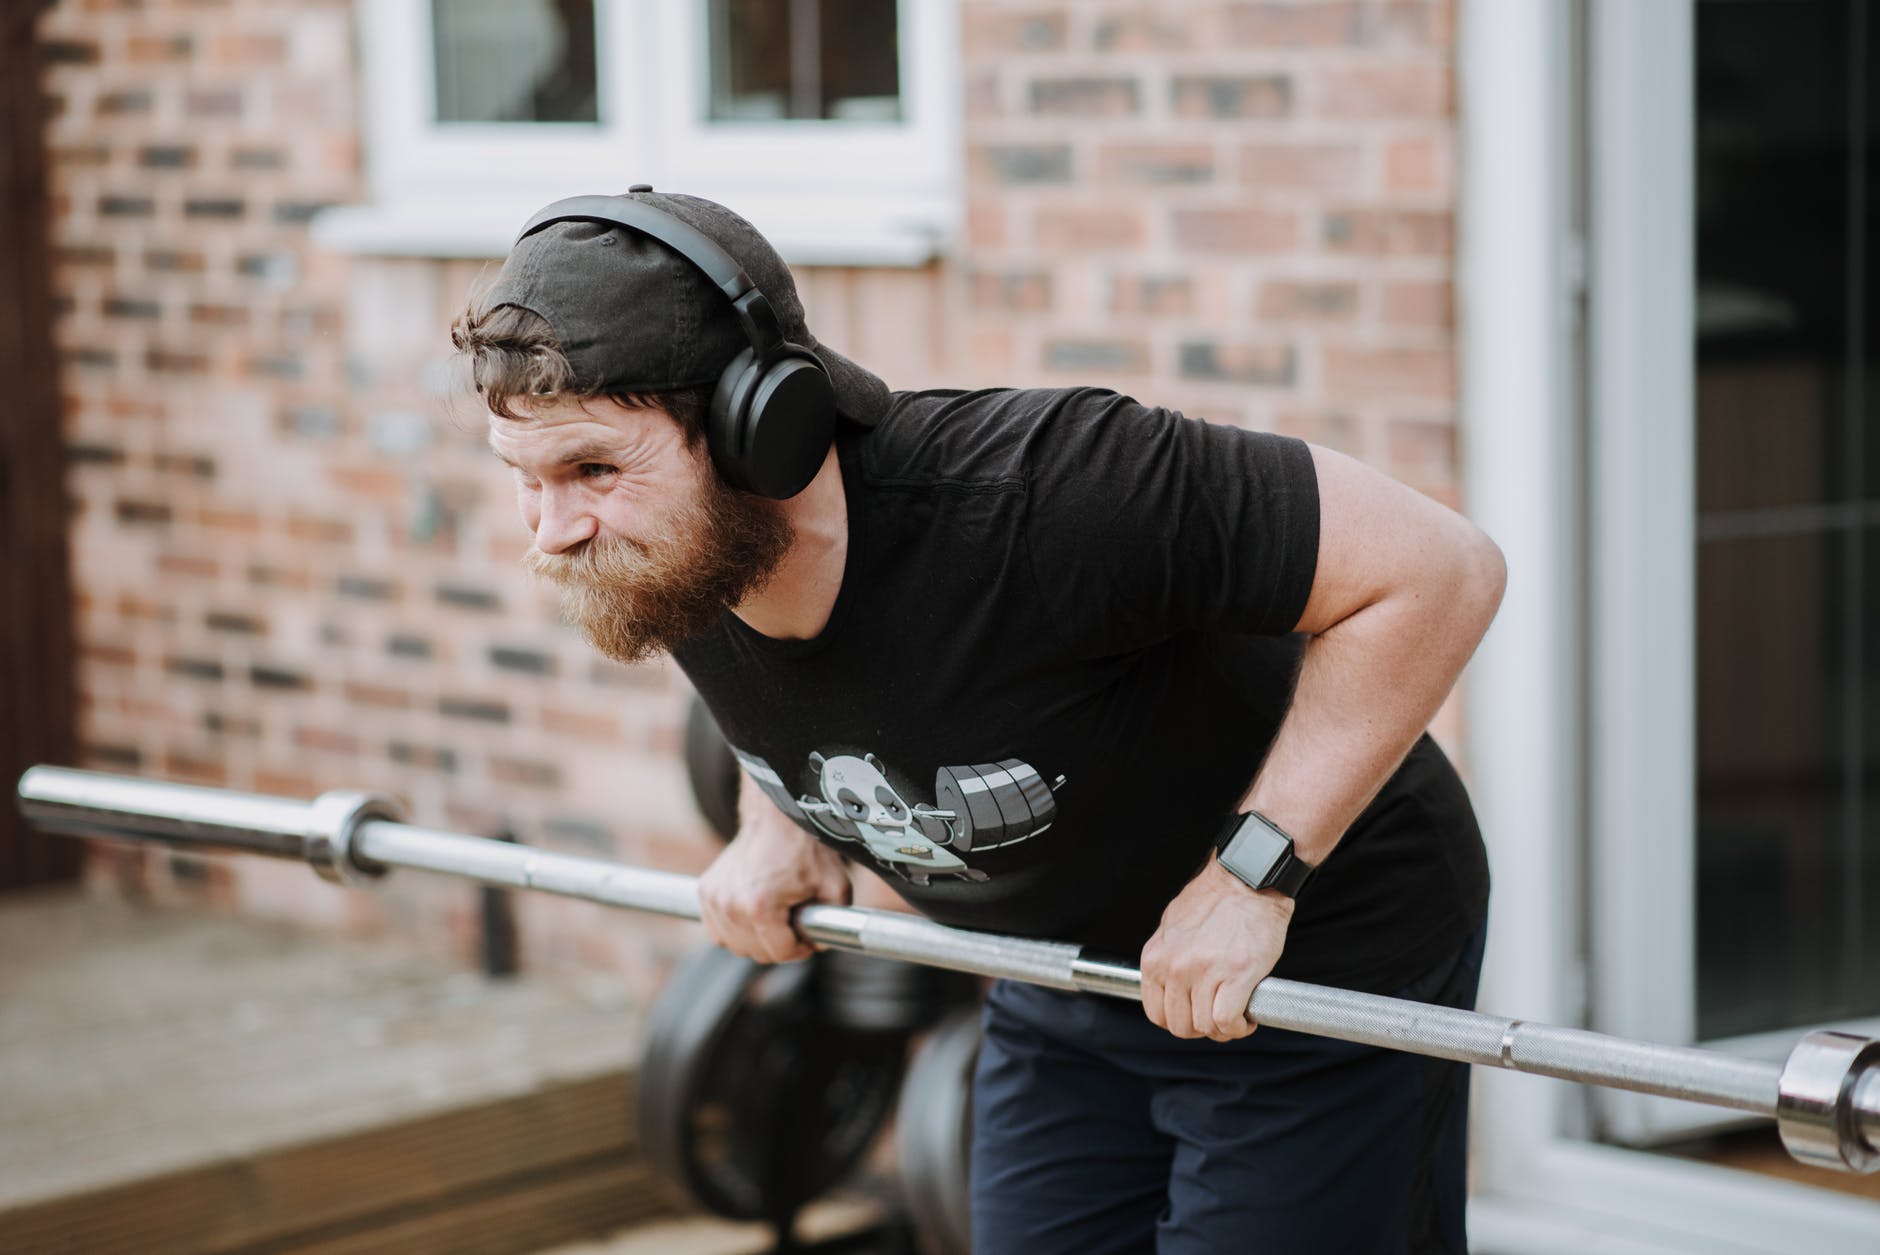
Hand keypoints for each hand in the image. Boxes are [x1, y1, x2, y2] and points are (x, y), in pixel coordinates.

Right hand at [699, 808, 850, 964]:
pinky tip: (752, 914)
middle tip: (793, 924)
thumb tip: (818, 945)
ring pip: (735, 944)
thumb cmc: (805, 848)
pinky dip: (734, 929)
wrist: (776, 817)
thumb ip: (837, 923)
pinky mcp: (705, 891)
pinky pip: (717, 930)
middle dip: (779, 944)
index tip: (807, 935)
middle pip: (756, 952)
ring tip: (775, 917)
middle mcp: (731, 905)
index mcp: (760, 907)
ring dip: (755, 939)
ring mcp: (714, 898)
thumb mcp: (835, 887)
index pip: (780, 952)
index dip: (801, 948)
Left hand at [1139, 857, 1294, 1040]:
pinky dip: (1239, 1027)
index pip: (1155, 1012)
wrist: (1247, 879)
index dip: (1178, 1021)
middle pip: (1180, 1025)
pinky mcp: (1235, 975)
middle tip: (1219, 1016)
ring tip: (1237, 1015)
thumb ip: (1169, 957)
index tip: (1195, 1016)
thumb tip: (1170, 982)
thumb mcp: (1174, 926)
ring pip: (1205, 1027)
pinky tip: (1247, 1017)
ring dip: (1224, 1030)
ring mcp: (1204, 972)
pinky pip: (1227, 1021)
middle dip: (1201, 1028)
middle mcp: (1175, 968)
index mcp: (1156, 958)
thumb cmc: (1216, 899)